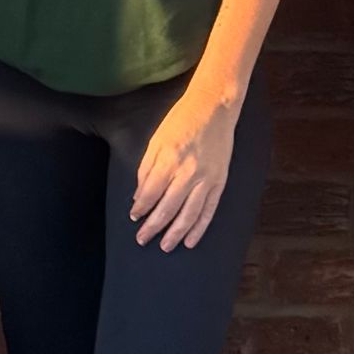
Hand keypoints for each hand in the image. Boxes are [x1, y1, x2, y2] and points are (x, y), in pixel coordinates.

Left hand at [131, 86, 238, 250]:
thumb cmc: (182, 120)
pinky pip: (209, 210)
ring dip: (175, 233)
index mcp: (169, 158)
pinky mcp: (220, 181)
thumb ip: (146, 168)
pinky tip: (191, 240)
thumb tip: (139, 196)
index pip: (151, 192)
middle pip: (168, 207)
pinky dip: (200, 228)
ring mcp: (206, 178)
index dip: (141, 208)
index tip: (134, 218)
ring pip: (189, 214)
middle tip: (142, 239)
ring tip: (165, 246)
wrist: (214, 107)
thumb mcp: (157, 139)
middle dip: (153, 226)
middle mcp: (188, 171)